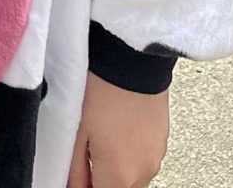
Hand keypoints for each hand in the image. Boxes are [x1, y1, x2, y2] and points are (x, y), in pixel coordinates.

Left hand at [67, 73, 168, 187]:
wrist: (132, 58)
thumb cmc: (101, 89)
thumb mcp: (76, 132)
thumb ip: (74, 169)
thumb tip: (70, 185)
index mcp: (119, 175)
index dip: (85, 187)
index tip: (76, 178)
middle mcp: (144, 171)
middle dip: (101, 181)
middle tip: (84, 160)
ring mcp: (156, 157)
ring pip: (133, 180)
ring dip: (116, 171)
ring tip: (98, 143)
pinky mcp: (162, 141)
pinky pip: (144, 162)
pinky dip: (129, 157)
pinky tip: (115, 134)